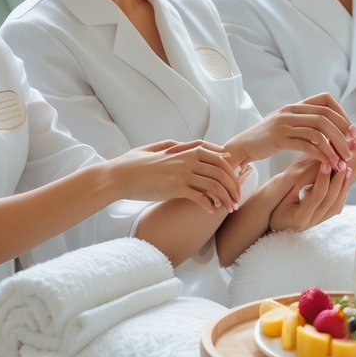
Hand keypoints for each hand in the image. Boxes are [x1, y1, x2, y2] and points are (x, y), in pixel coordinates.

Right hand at [109, 139, 242, 214]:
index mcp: (184, 150)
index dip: (232, 170)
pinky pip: (200, 196)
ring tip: (229, 209)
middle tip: (237, 200)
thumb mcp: (152, 148)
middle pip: (222, 170)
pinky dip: (210, 205)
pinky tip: (211, 212)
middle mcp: (186, 159)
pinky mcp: (175, 187)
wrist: (118, 176)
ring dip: (226, 198)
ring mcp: (181, 173)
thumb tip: (181, 144)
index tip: (237, 182)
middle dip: (234, 186)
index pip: (218, 156)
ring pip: (215, 184)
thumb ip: (169, 145)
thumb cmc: (132, 164)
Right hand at [227, 92, 355, 168]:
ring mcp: (284, 123)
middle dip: (343, 133)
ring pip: (319, 131)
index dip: (342, 113)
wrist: (242, 146)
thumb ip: (304, 122)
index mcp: (295, 105)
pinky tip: (328, 163)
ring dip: (335, 146)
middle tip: (352, 148)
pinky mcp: (279, 138)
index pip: (326, 99)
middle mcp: (291, 110)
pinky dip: (322, 154)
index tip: (350, 130)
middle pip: (326, 117)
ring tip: (343, 160)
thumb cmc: (267, 139)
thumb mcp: (287, 125)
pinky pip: (307, 144)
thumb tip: (329, 128)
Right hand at [267, 158, 350, 232]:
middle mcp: (311, 222)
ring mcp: (317, 222)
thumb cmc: (275, 207)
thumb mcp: (281, 196)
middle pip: (330, 200)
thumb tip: (313, 167)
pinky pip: (335, 207)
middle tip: (342, 163)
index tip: (326, 163)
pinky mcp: (321, 219)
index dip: (323, 178)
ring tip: (346, 170)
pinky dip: (341, 193)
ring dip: (343, 187)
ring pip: (336, 205)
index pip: (317, 196)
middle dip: (338, 180)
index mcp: (299, 217)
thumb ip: (297, 184)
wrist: (273, 225)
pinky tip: (343, 181)